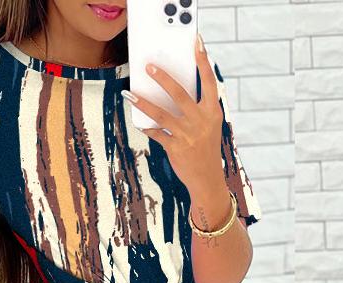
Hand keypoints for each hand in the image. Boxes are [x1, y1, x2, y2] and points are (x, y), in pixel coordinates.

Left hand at [123, 33, 225, 197]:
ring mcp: (188, 135)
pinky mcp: (176, 148)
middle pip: (180, 94)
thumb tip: (170, 92)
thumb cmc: (205, 149)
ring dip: (144, 102)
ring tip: (130, 94)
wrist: (207, 180)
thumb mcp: (208, 127)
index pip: (209, 82)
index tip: (197, 42)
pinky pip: (156, 134)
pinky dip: (147, 128)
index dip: (204, 61)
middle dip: (163, 78)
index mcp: (212, 113)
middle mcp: (201, 122)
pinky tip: (138, 122)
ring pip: (162, 114)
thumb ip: (196, 109)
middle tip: (149, 66)